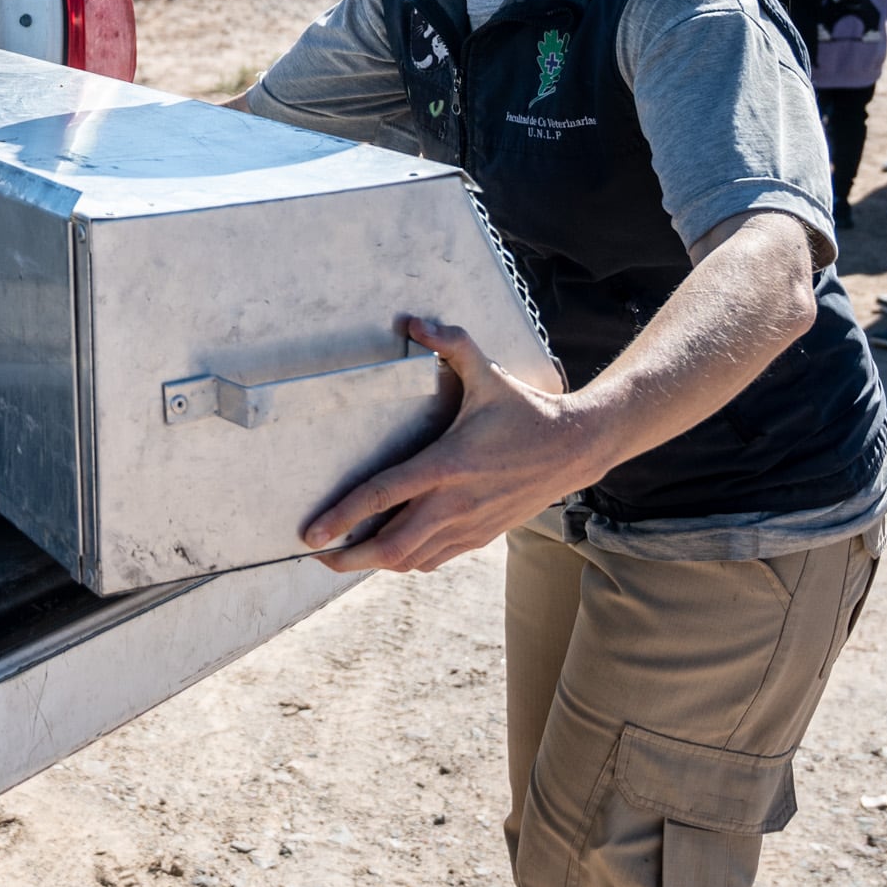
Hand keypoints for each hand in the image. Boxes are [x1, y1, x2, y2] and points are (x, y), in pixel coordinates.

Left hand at [301, 316, 600, 573]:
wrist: (575, 449)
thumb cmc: (526, 410)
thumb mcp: (488, 373)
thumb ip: (451, 345)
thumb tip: (412, 322)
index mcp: (447, 463)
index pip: (383, 494)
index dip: (343, 516)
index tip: (311, 533)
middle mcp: (454, 502)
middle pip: (391, 545)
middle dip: (349, 556)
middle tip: (318, 555)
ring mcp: (468, 525)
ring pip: (411, 561)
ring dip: (374, 563)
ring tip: (344, 556)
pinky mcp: (481, 537)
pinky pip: (433, 561)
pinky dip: (406, 562)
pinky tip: (389, 552)